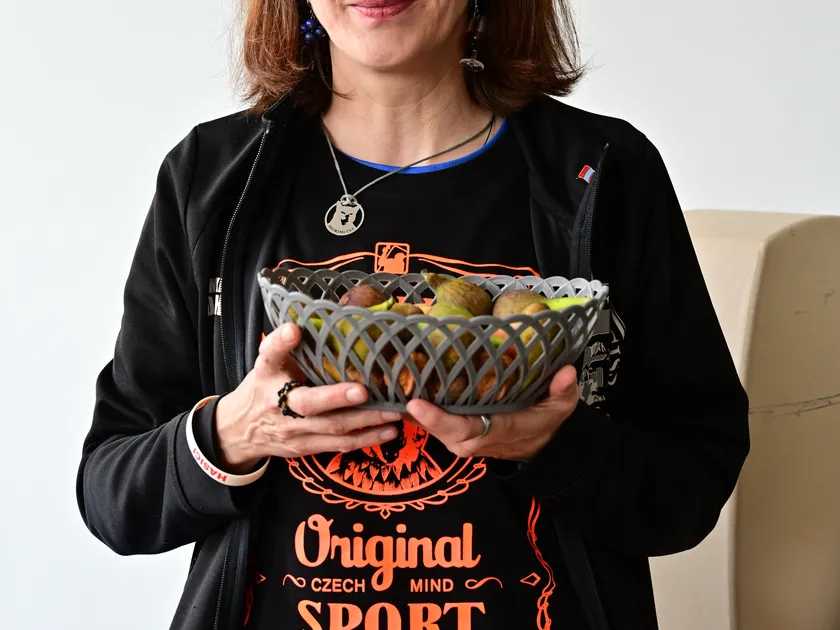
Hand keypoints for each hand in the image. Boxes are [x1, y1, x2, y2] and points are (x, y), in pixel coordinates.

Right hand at [214, 322, 400, 472]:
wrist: (240, 431)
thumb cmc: (263, 387)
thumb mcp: (267, 363)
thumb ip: (284, 344)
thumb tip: (302, 323)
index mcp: (268, 376)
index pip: (270, 356)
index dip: (281, 343)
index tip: (294, 330)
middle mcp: (279, 405)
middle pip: (309, 403)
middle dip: (338, 398)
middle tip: (366, 390)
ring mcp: (294, 431)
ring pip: (332, 428)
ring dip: (366, 422)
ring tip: (394, 412)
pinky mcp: (306, 448)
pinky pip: (338, 445)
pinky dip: (365, 440)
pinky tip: (389, 432)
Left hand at [405, 365, 580, 462]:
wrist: (542, 447)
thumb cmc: (547, 421)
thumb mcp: (562, 407)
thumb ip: (563, 390)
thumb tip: (566, 371)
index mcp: (502, 430)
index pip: (467, 428)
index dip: (440, 419)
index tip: (416, 405)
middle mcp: (479, 439)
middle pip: (442, 432)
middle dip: (418, 417)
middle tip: (395, 393)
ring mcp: (466, 440)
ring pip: (435, 431)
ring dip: (413, 416)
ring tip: (391, 391)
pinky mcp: (458, 436)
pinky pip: (435, 428)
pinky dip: (418, 415)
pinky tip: (399, 395)